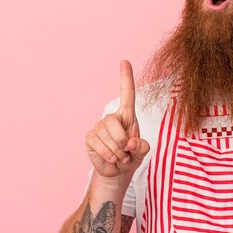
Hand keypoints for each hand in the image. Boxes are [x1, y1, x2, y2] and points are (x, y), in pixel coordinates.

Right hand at [85, 60, 149, 179]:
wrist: (118, 171)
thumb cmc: (131, 156)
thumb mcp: (142, 152)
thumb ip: (142, 147)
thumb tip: (131, 142)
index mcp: (127, 116)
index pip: (127, 94)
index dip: (126, 78)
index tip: (124, 61)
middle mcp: (112, 118)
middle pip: (114, 122)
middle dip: (123, 140)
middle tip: (127, 152)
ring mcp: (99, 127)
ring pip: (107, 136)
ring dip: (117, 151)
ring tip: (120, 156)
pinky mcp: (90, 137)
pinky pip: (98, 144)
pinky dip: (108, 154)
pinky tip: (111, 158)